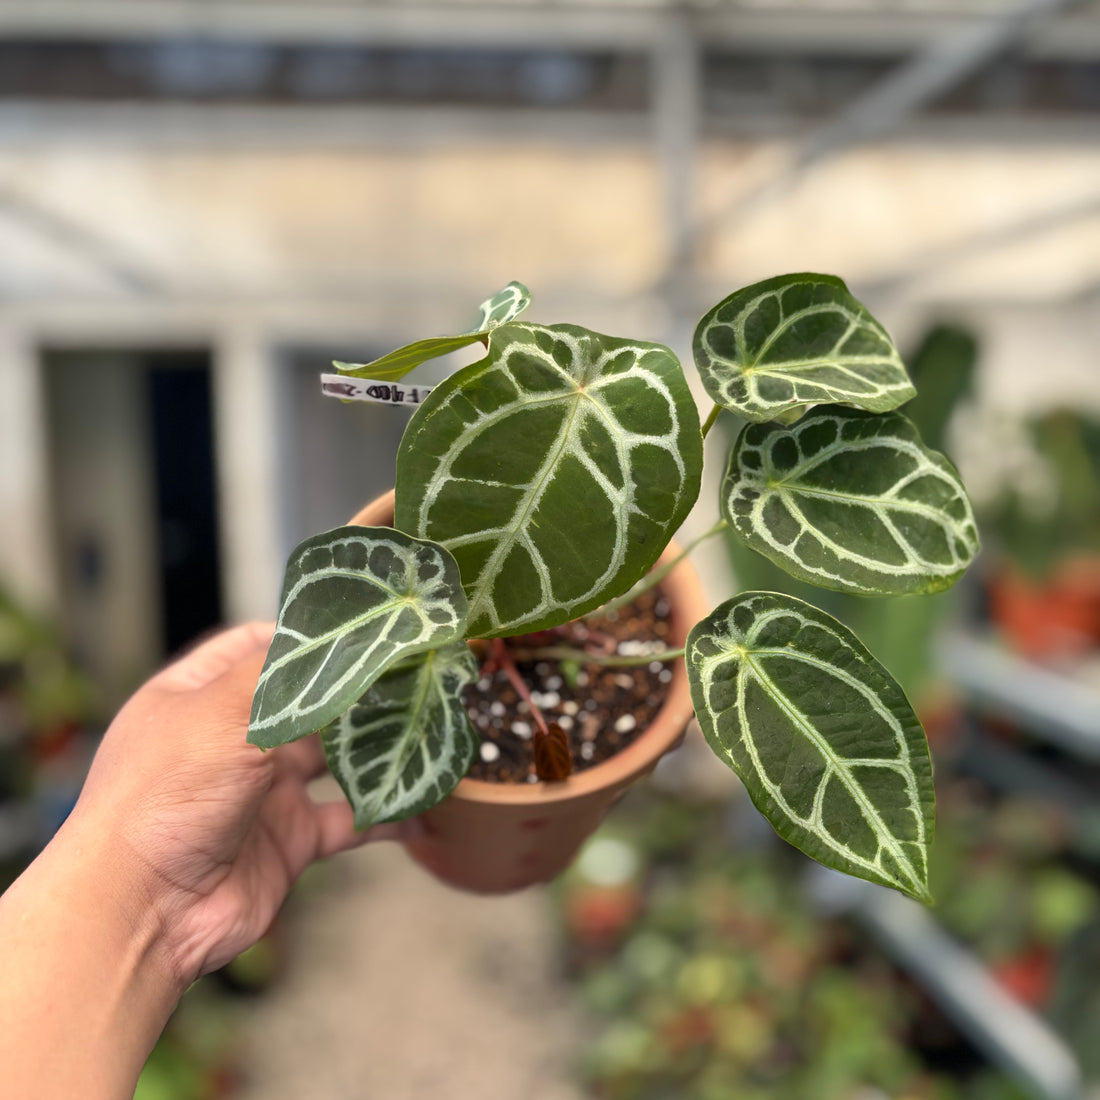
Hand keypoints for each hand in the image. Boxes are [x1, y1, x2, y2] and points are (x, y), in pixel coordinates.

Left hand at [71, 621, 413, 985]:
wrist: (143, 912)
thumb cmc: (163, 798)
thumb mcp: (219, 711)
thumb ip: (280, 672)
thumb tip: (335, 638)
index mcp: (200, 697)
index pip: (257, 648)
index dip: (305, 637)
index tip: (360, 628)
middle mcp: (232, 740)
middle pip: (307, 703)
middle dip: (355, 691)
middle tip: (411, 674)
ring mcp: (263, 792)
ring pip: (335, 759)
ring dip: (375, 748)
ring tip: (424, 727)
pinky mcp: (289, 840)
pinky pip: (349, 820)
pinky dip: (385, 813)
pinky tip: (421, 803)